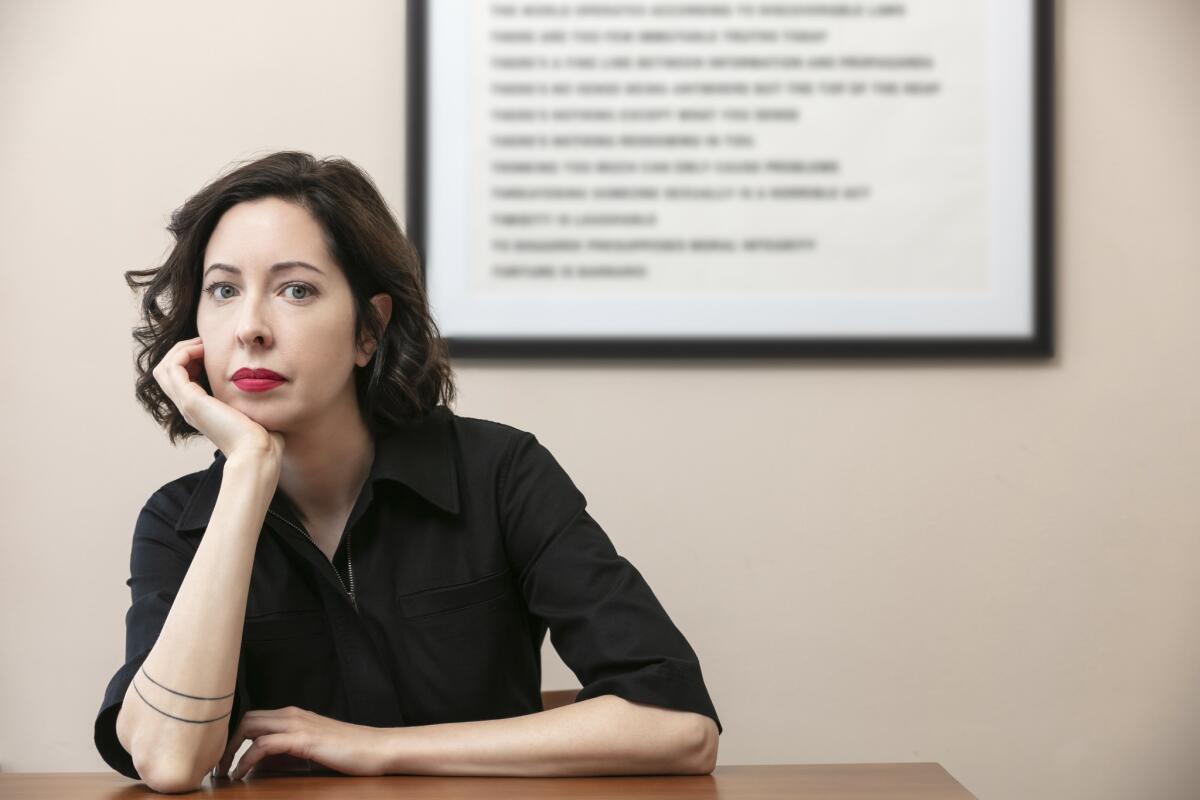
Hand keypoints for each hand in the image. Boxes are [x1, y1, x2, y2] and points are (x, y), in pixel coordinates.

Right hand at [152, 336, 284, 464]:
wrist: (258, 451)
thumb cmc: (261, 435)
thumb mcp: (249, 410)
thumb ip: (245, 397)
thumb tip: (259, 383)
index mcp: (199, 410)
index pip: (179, 378)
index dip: (190, 359)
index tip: (212, 351)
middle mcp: (188, 407)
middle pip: (166, 372)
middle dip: (183, 351)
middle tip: (205, 344)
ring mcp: (187, 405)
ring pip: (165, 368)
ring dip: (182, 349)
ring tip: (203, 344)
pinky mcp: (191, 401)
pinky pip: (173, 367)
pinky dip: (184, 352)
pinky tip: (204, 349)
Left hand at [217, 706, 388, 780]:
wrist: (376, 748)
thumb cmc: (349, 751)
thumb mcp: (312, 750)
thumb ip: (288, 752)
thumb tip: (260, 765)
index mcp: (295, 715)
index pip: (254, 718)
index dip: (234, 737)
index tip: (225, 760)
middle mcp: (293, 714)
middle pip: (246, 718)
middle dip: (227, 742)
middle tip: (219, 767)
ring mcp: (297, 725)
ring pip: (249, 726)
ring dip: (231, 750)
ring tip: (224, 772)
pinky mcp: (302, 739)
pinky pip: (263, 745)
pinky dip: (246, 759)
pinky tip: (241, 774)